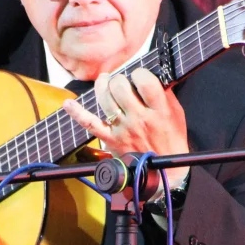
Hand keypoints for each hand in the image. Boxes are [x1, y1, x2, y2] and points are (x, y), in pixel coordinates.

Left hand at [62, 68, 189, 188]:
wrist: (165, 171)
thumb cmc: (171, 140)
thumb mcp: (176, 113)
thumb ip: (164, 94)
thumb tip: (152, 75)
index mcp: (159, 110)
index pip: (145, 80)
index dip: (139, 73)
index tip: (139, 76)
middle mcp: (140, 119)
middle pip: (120, 87)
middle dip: (119, 79)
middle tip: (122, 83)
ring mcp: (123, 129)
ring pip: (105, 98)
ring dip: (103, 85)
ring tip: (106, 82)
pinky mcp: (111, 139)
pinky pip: (90, 124)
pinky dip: (77, 113)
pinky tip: (68, 103)